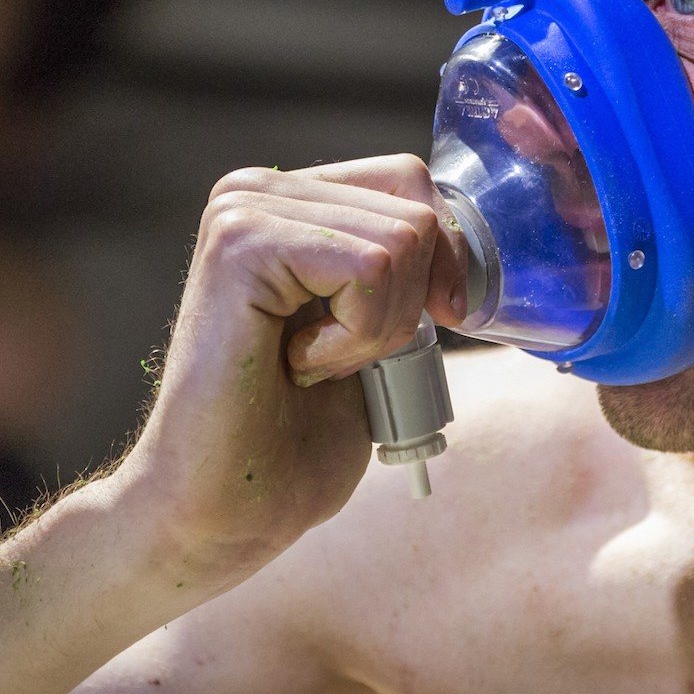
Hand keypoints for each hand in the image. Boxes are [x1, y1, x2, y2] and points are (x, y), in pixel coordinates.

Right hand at [113, 155, 468, 581]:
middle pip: (416, 211)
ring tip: (307, 367)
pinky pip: (371, 267)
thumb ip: (407, 272)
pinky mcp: (240, 245)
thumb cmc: (292, 439)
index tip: (406, 337)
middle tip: (329, 364)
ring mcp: (242, 211)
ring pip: (402, 241)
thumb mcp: (376, 334)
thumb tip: (466, 241)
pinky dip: (357, 337)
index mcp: (285, 202)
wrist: (226, 510)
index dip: (440, 265)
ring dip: (377, 331)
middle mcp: (256, 191)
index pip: (410, 184)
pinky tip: (296, 366)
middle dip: (405, 310)